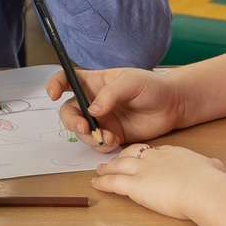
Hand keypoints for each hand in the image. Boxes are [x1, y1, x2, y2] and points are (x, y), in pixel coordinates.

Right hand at [48, 66, 185, 150]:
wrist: (173, 106)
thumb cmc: (153, 87)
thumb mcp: (132, 82)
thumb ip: (111, 94)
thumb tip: (93, 110)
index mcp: (94, 82)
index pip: (66, 80)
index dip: (54, 85)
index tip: (53, 94)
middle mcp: (93, 101)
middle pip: (69, 111)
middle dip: (72, 122)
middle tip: (85, 128)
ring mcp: (101, 120)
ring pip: (81, 131)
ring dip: (90, 137)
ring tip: (109, 138)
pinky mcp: (110, 135)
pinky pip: (96, 144)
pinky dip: (101, 146)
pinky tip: (115, 142)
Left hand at [89, 142, 225, 219]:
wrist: (204, 189)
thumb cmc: (212, 182)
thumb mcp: (214, 167)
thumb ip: (212, 166)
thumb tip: (216, 166)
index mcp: (173, 153)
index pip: (153, 151)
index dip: (144, 154)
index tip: (140, 157)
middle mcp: (154, 158)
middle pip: (132, 154)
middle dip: (121, 156)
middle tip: (113, 160)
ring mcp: (143, 171)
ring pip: (118, 166)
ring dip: (107, 168)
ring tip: (100, 170)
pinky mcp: (135, 186)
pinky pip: (113, 183)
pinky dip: (103, 183)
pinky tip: (96, 184)